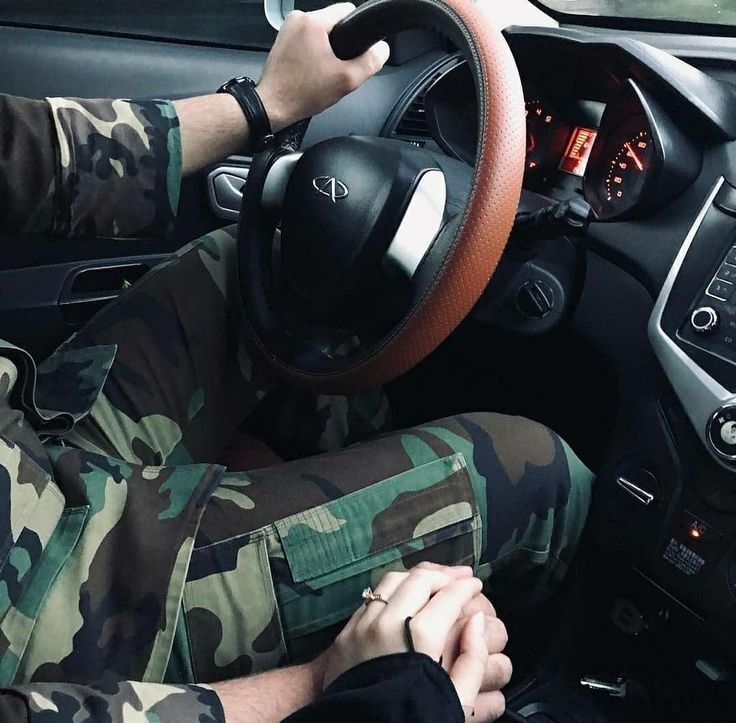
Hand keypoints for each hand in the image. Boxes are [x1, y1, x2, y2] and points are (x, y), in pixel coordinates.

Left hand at [256, 3, 389, 131]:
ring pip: (319, 34)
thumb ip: (370, 62)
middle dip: (340, 45)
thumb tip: (382, 50)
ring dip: (325, 51)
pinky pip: (306, 42)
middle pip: (333, 23)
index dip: (357, 30)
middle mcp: (297, 20)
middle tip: (336, 69)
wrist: (273, 107)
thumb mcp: (346, 80)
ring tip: (321, 73)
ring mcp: (287, 30)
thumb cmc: (302, 93)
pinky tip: (310, 74)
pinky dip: (312, 56)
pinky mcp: (282, 42)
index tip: (354, 51)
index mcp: (313, 22)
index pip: (348, 10)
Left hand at [322, 563, 508, 719]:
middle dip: (445, 575)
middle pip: (420, 580)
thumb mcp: (455, 699)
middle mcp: (387, 621)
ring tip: (434, 579)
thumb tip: (477, 621)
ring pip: (393, 581)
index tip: (477, 585)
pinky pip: (371, 598)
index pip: (448, 598)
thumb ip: (473, 659)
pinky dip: (393, 590)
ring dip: (417, 576)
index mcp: (417, 637)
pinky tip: (404, 595)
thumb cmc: (414, 719)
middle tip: (461, 576)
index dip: (466, 588)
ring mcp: (362, 624)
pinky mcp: (345, 632)